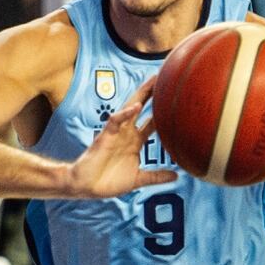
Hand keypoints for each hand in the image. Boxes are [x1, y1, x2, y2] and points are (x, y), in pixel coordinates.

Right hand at [65, 77, 176, 196]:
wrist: (87, 186)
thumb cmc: (108, 181)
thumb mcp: (138, 179)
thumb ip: (156, 176)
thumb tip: (176, 175)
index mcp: (135, 141)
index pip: (153, 122)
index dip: (164, 111)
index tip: (178, 100)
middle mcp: (127, 133)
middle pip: (143, 108)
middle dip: (153, 94)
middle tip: (166, 78)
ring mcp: (117, 133)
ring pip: (130, 108)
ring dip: (141, 95)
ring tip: (153, 81)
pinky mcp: (106, 136)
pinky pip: (115, 120)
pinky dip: (125, 113)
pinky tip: (135, 106)